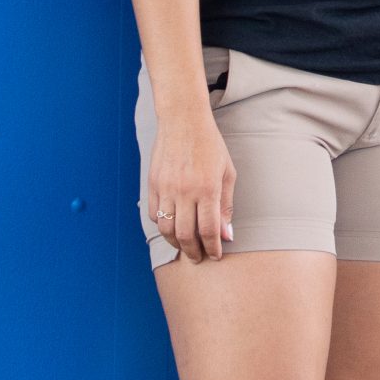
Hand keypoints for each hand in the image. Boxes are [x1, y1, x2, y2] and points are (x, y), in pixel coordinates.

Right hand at [149, 106, 236, 263]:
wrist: (183, 121)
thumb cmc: (210, 145)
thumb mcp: (227, 173)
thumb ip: (226, 205)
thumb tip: (227, 235)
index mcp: (207, 189)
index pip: (210, 230)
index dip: (213, 248)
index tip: (216, 256)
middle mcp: (184, 191)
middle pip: (186, 235)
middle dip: (194, 252)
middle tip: (199, 258)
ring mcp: (166, 188)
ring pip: (167, 229)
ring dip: (176, 244)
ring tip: (185, 247)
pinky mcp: (152, 185)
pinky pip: (153, 214)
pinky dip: (162, 226)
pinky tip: (172, 228)